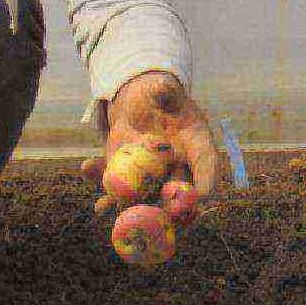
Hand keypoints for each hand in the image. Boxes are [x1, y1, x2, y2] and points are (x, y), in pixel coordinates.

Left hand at [80, 71, 221, 220]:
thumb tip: (163, 87)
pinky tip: (97, 202)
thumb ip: (165, 91)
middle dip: (167, 211)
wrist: (137, 102)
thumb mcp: (162, 89)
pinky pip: (121, 193)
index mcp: (197, 146)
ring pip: (147, 201)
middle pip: (178, 195)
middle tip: (158, 216)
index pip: (208, 167)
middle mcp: (178, 169)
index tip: (201, 196)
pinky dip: (109, 198)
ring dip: (132, 210)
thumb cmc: (158, 94)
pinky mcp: (129, 181)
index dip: (206, 183)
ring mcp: (153, 179)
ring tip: (114, 210)